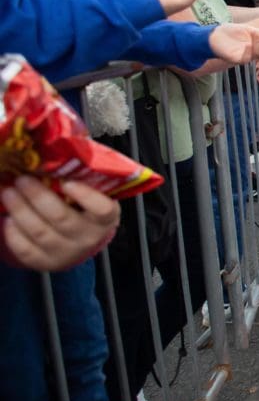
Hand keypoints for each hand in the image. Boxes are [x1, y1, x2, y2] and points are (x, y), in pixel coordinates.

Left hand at [1, 177, 119, 270]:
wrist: (78, 241)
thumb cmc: (83, 208)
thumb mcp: (92, 192)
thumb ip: (83, 171)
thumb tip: (74, 138)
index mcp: (105, 217)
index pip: (102, 209)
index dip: (86, 196)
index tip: (67, 182)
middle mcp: (88, 237)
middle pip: (62, 218)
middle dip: (38, 196)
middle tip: (22, 179)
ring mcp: (67, 252)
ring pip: (40, 232)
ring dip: (20, 210)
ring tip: (8, 192)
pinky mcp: (45, 262)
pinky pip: (25, 250)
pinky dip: (13, 233)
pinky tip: (9, 218)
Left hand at [208, 23, 258, 63]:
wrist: (214, 35)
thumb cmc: (230, 32)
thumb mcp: (247, 29)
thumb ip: (258, 32)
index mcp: (256, 47)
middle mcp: (252, 53)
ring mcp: (244, 57)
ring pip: (257, 55)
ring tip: (255, 34)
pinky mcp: (235, 59)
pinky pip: (246, 58)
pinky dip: (248, 51)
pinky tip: (248, 44)